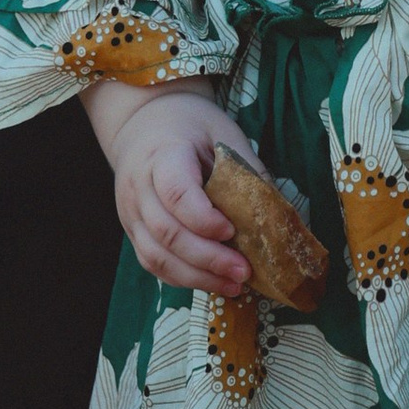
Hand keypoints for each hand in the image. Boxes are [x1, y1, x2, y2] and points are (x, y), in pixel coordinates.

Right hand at [86, 80, 261, 293]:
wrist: (145, 123)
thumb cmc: (190, 127)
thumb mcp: (222, 134)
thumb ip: (245, 171)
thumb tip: (278, 214)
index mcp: (162, 155)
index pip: (176, 193)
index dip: (204, 219)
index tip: (232, 230)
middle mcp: (138, 187)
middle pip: (166, 232)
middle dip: (207, 258)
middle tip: (244, 271)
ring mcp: (130, 212)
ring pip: (156, 256)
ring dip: (196, 277)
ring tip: (233, 285)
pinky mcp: (133, 231)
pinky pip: (153, 263)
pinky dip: (182, 278)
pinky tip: (211, 281)